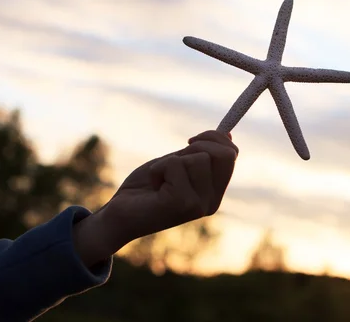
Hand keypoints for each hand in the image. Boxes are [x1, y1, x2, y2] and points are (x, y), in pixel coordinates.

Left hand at [73, 130, 237, 266]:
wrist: (117, 217)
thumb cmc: (145, 190)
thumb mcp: (177, 164)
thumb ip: (199, 153)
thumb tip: (227, 134)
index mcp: (213, 193)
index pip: (231, 156)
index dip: (216, 138)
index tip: (191, 139)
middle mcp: (211, 202)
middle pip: (225, 154)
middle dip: (200, 144)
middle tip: (176, 156)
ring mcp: (199, 205)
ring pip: (199, 157)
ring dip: (172, 160)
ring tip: (159, 178)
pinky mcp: (182, 204)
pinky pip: (176, 165)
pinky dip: (158, 168)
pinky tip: (152, 185)